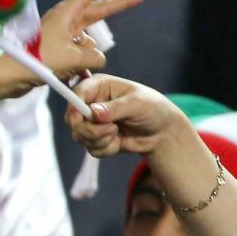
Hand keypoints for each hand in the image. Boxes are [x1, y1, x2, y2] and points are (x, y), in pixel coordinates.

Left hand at [32, 0, 143, 82]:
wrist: (10, 76)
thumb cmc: (38, 61)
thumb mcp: (74, 58)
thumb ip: (95, 56)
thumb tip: (96, 57)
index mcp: (66, 13)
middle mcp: (64, 19)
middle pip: (98, 9)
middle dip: (118, 4)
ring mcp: (61, 34)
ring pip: (89, 41)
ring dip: (86, 57)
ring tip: (65, 66)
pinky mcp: (58, 49)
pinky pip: (80, 55)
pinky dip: (80, 66)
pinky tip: (68, 75)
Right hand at [67, 74, 182, 158]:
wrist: (163, 131)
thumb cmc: (153, 108)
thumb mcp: (138, 103)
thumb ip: (115, 108)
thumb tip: (95, 112)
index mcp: (98, 87)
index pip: (76, 95)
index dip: (73, 108)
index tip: (78, 120)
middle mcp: (91, 103)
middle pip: (73, 119)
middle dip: (90, 130)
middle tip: (111, 130)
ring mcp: (92, 122)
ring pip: (80, 136)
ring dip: (100, 140)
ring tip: (117, 134)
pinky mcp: (97, 138)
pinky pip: (91, 148)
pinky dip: (105, 149)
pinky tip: (118, 142)